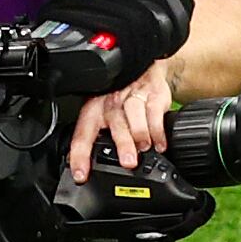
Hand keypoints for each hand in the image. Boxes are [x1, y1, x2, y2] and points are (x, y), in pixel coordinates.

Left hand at [61, 64, 175, 187]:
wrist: (142, 66)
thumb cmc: (118, 94)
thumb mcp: (102, 109)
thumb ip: (97, 135)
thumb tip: (86, 165)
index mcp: (94, 109)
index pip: (83, 133)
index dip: (80, 155)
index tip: (81, 175)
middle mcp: (112, 103)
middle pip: (116, 124)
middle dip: (123, 144)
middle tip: (128, 163)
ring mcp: (133, 97)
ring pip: (135, 116)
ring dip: (140, 135)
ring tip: (144, 149)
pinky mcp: (153, 95)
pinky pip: (155, 114)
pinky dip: (158, 132)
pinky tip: (159, 144)